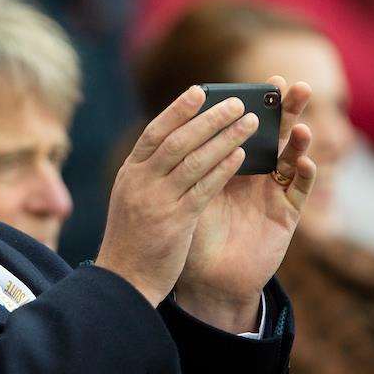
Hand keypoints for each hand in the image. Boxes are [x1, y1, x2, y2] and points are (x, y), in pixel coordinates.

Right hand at [96, 85, 258, 306]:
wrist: (124, 282)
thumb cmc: (132, 241)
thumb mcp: (132, 200)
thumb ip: (150, 175)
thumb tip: (175, 147)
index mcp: (130, 174)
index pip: (154, 132)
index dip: (178, 110)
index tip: (200, 91)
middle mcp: (140, 182)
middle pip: (178, 139)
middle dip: (210, 118)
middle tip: (237, 102)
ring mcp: (157, 200)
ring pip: (194, 159)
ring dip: (225, 138)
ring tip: (250, 123)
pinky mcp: (175, 221)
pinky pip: (204, 187)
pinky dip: (223, 168)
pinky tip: (243, 156)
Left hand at [175, 77, 315, 332]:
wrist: (205, 281)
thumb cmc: (192, 235)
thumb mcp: (186, 192)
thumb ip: (188, 163)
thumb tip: (176, 125)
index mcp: (230, 163)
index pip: (246, 126)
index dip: (257, 104)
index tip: (266, 81)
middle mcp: (255, 174)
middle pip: (274, 134)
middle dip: (286, 111)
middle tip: (293, 86)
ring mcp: (272, 193)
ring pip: (291, 159)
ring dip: (298, 142)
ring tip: (301, 126)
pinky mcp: (285, 217)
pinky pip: (297, 194)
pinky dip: (303, 177)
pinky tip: (304, 163)